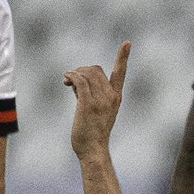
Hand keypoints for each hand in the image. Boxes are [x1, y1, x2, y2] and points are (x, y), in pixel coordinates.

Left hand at [65, 42, 130, 159]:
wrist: (93, 150)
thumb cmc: (93, 133)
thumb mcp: (96, 111)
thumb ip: (91, 94)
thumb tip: (76, 81)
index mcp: (116, 97)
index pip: (121, 73)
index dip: (123, 57)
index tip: (127, 42)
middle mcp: (111, 96)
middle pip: (96, 69)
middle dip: (82, 70)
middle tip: (72, 81)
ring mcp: (100, 100)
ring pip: (87, 73)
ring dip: (74, 73)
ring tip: (67, 82)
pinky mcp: (88, 104)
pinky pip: (79, 81)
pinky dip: (71, 76)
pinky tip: (66, 78)